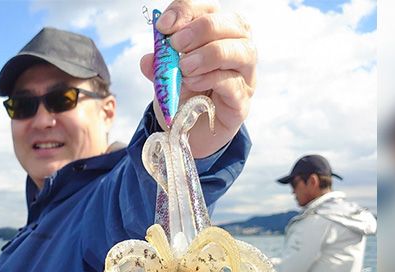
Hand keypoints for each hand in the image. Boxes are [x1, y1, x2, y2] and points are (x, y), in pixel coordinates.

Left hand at [140, 0, 256, 157]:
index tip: (164, 27)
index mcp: (218, 36)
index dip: (188, 11)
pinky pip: (234, 83)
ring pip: (242, 51)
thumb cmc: (182, 98)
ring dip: (209, 54)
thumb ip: (158, 66)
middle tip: (176, 45)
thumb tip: (149, 59)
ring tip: (185, 68)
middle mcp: (238, 51)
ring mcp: (244, 77)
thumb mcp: (164, 78)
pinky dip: (211, 80)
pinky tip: (193, 84)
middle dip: (201, 29)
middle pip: (235, 23)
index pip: (211, 9)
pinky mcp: (241, 103)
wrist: (187, 136)